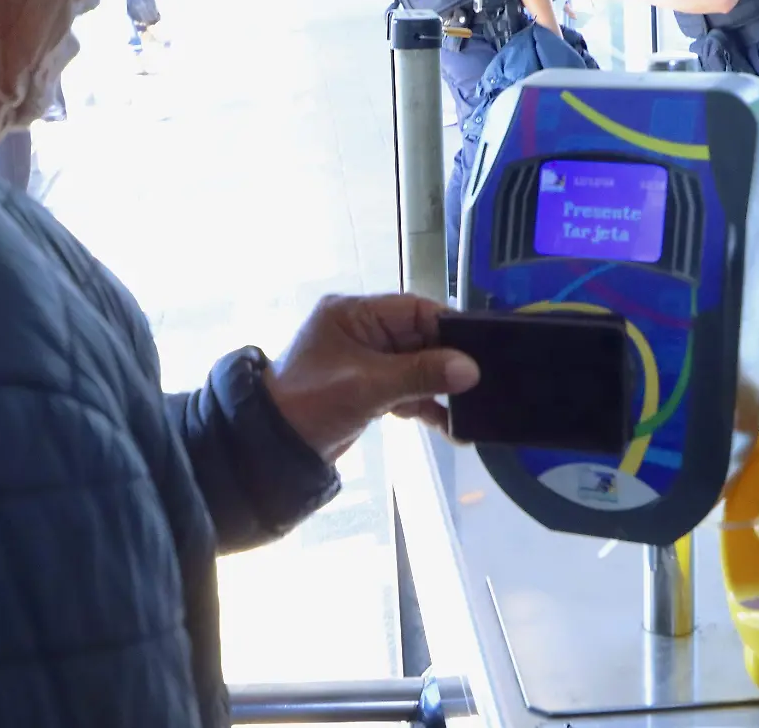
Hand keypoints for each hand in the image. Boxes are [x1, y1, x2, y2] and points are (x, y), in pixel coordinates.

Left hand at [266, 295, 480, 461]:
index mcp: (353, 314)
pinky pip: (407, 390)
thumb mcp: (368, 386)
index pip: (413, 309)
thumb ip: (420, 374)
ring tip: (472, 412)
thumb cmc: (311, 403)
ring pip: (416, 367)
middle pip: (420, 339)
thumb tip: (471, 368)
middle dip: (449, 363)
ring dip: (440, 389)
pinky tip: (451, 427)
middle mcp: (362, 331)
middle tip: (485, 382)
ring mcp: (366, 361)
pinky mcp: (369, 389)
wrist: (272, 449)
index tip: (480, 347)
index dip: (447, 327)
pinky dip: (426, 406)